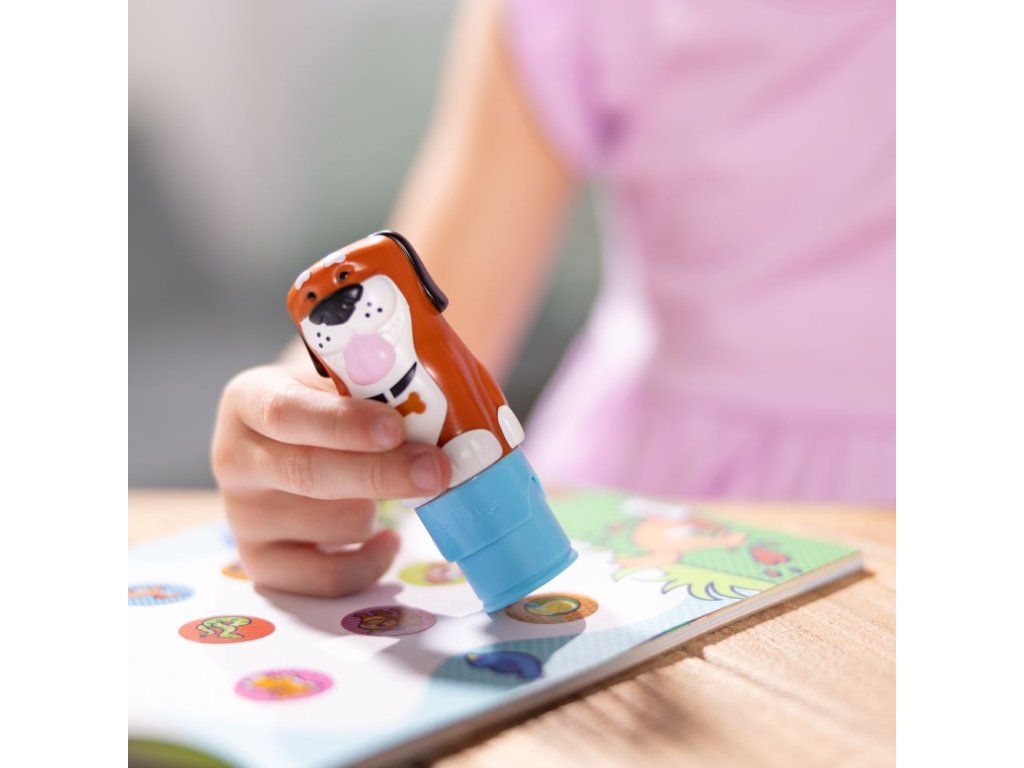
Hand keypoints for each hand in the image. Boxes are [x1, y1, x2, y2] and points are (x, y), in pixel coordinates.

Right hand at [211, 362, 450, 596]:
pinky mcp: (260, 561)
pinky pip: (325, 577)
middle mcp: (235, 458)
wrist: (291, 443)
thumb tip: (433, 416)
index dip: (344, 423)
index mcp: (249, 399)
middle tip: (435, 470)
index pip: (286, 413)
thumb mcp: (339, 381)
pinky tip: (388, 539)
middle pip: (307, 474)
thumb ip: (374, 392)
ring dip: (375, 509)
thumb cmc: (328, 405)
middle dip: (380, 474)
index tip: (396, 429)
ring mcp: (242, 516)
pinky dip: (368, 563)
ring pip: (329, 525)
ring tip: (389, 489)